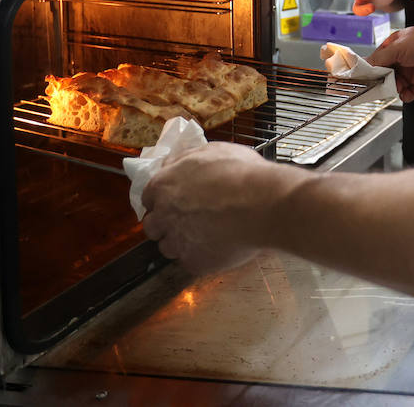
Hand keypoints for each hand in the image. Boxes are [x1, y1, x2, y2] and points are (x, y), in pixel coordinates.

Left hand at [141, 143, 294, 274]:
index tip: (175, 201)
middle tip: (188, 219)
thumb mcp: (211, 151)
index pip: (148, 197)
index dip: (163, 200)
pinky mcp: (194, 262)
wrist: (264, 204)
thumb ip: (184, 159)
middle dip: (166, 223)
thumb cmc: (241, 174)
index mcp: (163, 186)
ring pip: (168, 247)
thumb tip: (172, 163)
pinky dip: (200, 255)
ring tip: (205, 234)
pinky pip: (190, 261)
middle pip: (152, 226)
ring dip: (181, 242)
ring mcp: (178, 241)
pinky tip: (216, 244)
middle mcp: (164, 215)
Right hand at [369, 24, 413, 101]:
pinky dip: (406, 96)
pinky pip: (409, 94)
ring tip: (395, 87)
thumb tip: (365, 64)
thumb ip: (379, 58)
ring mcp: (410, 72)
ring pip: (395, 86)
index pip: (376, 61)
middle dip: (381, 81)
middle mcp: (401, 60)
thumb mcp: (396, 47)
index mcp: (394, 48)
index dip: (370, 70)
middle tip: (378, 85)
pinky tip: (405, 93)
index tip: (364, 78)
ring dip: (393, 89)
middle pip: (384, 75)